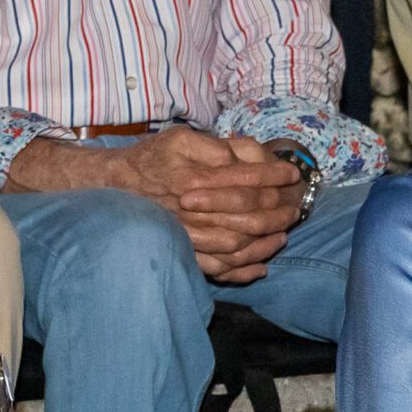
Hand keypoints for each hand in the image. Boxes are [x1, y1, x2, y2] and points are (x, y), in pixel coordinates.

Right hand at [112, 126, 301, 282]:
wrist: (116, 187)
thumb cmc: (152, 158)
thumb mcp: (180, 139)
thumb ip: (215, 146)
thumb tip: (244, 157)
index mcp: (194, 178)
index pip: (246, 179)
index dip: (273, 175)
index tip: (292, 173)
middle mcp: (192, 210)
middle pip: (247, 215)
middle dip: (277, 211)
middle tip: (295, 208)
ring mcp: (187, 235)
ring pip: (236, 246)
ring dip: (265, 242)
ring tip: (284, 234)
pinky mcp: (184, 252)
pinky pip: (217, 270)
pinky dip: (242, 272)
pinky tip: (261, 267)